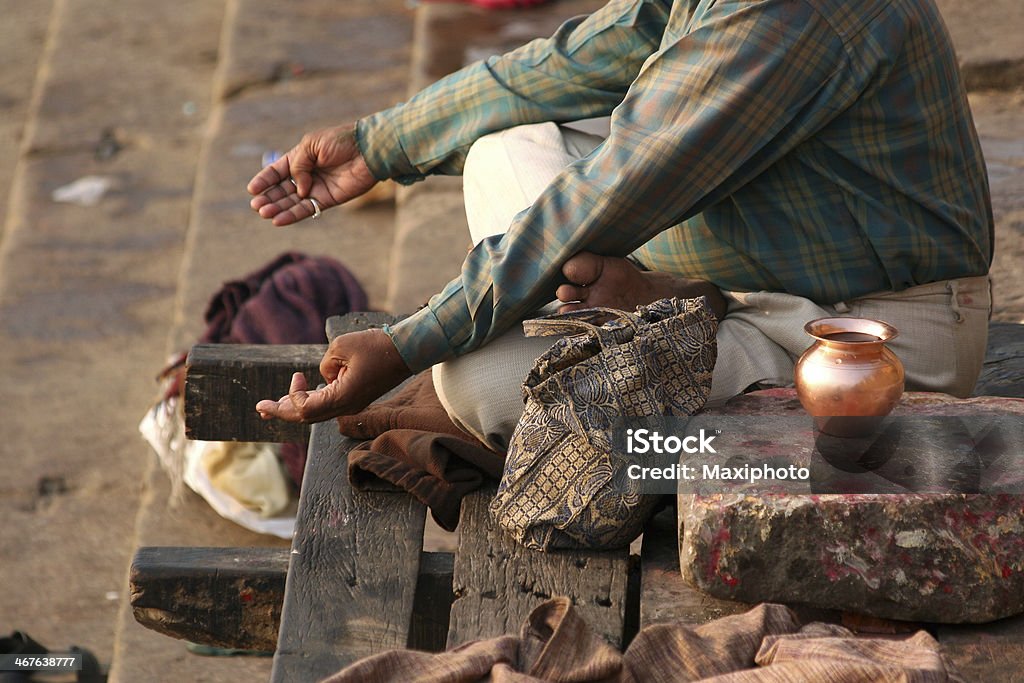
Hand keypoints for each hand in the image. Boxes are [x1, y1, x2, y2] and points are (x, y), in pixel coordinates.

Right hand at [247, 123, 377, 225]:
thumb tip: (298, 190)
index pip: (277, 171)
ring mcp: (316, 188)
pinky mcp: (327, 200)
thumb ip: (298, 166)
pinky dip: (292, 215)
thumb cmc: (340, 141)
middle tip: (256, 205)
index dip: (264, 180)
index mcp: (300, 157)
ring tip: (263, 213)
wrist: (367, 150)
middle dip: (268, 197)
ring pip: (292, 201)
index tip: (252, 190)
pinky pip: (307, 210)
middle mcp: (306, 174)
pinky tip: (278, 219)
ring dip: (277, 208)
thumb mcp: (311, 145)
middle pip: (282, 189)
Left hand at [255, 329, 411, 422]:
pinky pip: (328, 404)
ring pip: (317, 413)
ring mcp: (352, 404)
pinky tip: (298, 395)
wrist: (406, 350)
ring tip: (270, 407)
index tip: (297, 375)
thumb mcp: (341, 346)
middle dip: (282, 412)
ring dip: (294, 408)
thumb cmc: (376, 346)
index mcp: (344, 398)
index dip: (294, 395)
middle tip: (260, 408)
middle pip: (307, 417)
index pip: (307, 409)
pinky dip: (310, 401)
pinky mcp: (355, 397)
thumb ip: (324, 364)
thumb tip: (325, 376)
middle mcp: (347, 406)